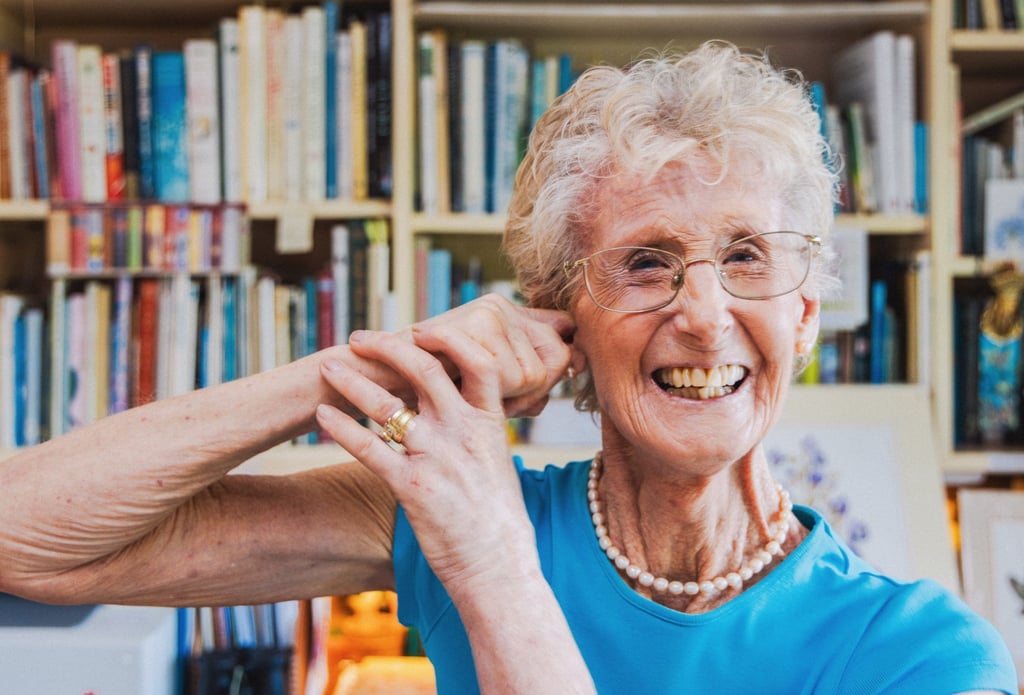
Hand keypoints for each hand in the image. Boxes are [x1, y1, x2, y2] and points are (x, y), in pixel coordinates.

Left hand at [315, 329, 536, 594]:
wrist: (500, 568)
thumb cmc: (499, 519)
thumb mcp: (499, 461)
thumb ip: (478, 429)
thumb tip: (462, 407)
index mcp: (489, 423)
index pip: (477, 361)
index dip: (447, 338)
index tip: (420, 330)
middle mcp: (463, 432)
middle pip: (423, 369)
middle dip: (386, 347)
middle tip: (358, 340)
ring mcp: (437, 458)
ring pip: (386, 404)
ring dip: (351, 381)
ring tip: (326, 367)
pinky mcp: (412, 488)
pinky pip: (369, 448)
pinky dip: (341, 427)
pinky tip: (321, 415)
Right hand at [403, 294, 574, 416]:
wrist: (372, 382)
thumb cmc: (429, 392)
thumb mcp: (484, 383)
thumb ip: (527, 374)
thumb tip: (579, 362)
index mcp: (506, 315)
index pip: (561, 337)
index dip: (563, 364)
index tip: (550, 385)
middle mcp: (500, 307)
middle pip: (555, 359)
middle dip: (534, 391)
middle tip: (499, 401)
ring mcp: (489, 313)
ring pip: (532, 373)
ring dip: (509, 398)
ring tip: (472, 394)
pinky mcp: (476, 323)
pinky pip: (506, 374)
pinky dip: (492, 395)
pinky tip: (467, 391)